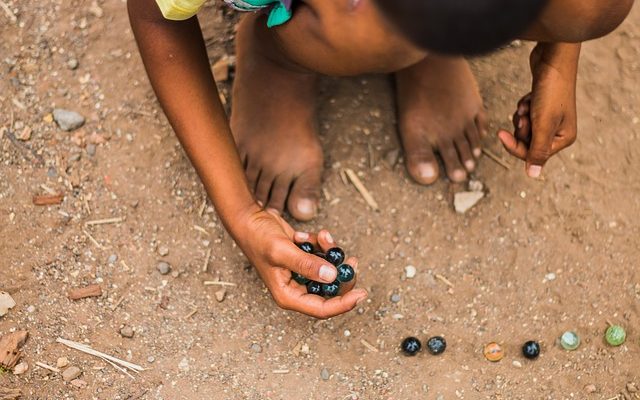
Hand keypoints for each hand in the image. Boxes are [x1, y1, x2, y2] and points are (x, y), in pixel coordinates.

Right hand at [234, 207, 367, 318]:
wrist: (250, 220)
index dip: (343, 304)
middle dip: (342, 274)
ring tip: (324, 236)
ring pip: (330, 270)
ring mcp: (302, 273)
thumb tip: (331, 276)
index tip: (362, 293)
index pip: (321, 308)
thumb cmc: (258, 238)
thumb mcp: (282, 251)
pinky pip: (323, 256)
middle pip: (330, 291)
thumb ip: (306, 264)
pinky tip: (310, 234)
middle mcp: (297, 288)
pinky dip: (322, 244)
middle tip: (351, 259)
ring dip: (331, 252)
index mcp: (289, 295)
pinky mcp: (306, 259)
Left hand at [498, 43, 579, 177]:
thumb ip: (537, 150)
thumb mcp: (543, 124)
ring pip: (523, 128)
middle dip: (520, 128)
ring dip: (521, 116)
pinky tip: (529, 96)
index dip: (514, 146)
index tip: (500, 134)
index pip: (531, 154)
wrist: (553, 58)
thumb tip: (533, 175)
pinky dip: (523, 106)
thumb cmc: (551, 90)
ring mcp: (551, 118)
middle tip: (525, 114)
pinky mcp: (542, 106)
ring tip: (528, 104)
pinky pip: (525, 115)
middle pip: (526, 142)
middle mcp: (559, 131)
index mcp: (563, 139)